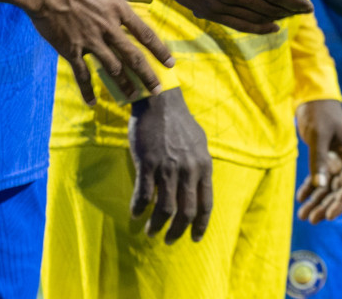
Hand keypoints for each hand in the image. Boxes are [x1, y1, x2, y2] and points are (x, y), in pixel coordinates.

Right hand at [20, 0, 174, 104]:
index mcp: (117, 7)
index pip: (144, 33)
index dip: (159, 50)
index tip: (170, 63)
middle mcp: (107, 27)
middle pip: (132, 56)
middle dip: (146, 74)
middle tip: (157, 90)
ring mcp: (89, 40)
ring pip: (112, 67)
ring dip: (124, 83)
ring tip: (133, 96)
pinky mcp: (70, 50)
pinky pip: (82, 74)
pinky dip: (87, 90)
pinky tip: (93, 102)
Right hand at [129, 88, 213, 243]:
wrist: (160, 102)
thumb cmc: (180, 122)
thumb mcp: (199, 144)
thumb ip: (200, 166)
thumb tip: (200, 184)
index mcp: (204, 166)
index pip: (206, 204)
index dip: (200, 225)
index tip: (195, 238)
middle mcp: (188, 170)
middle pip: (186, 212)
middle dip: (177, 231)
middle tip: (169, 240)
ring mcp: (168, 167)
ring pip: (164, 208)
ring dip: (157, 225)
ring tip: (151, 232)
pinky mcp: (148, 163)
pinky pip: (143, 195)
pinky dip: (139, 209)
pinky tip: (135, 214)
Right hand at [158, 0, 311, 33]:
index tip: (307, 3)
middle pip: (266, 7)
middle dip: (288, 10)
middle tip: (304, 11)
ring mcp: (218, 5)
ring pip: (254, 18)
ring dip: (274, 19)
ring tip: (290, 17)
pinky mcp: (209, 13)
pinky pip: (238, 24)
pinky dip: (256, 27)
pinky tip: (270, 28)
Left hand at [296, 99, 341, 222]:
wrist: (313, 95)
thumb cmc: (319, 112)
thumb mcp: (318, 135)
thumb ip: (318, 161)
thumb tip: (319, 187)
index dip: (341, 203)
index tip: (328, 216)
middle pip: (338, 190)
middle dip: (325, 205)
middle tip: (310, 219)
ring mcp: (335, 158)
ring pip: (328, 186)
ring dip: (316, 200)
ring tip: (302, 215)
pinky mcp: (324, 155)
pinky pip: (319, 177)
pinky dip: (310, 187)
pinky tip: (300, 198)